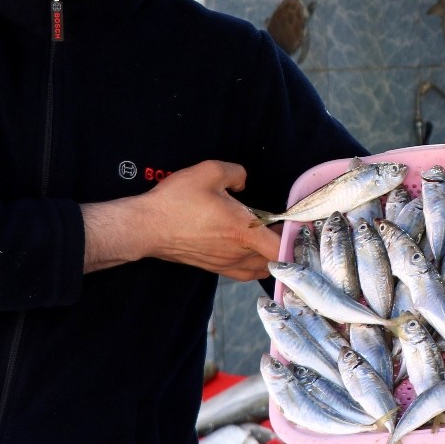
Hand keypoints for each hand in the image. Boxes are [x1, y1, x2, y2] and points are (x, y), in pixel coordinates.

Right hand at [82, 160, 280, 278]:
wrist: (145, 227)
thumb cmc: (176, 201)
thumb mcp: (208, 172)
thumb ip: (236, 173)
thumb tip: (243, 181)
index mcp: (243, 232)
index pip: (282, 248)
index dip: (295, 239)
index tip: (299, 226)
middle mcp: (237, 253)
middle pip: (275, 260)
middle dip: (284, 245)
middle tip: (282, 226)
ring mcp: (224, 264)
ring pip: (260, 268)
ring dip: (269, 256)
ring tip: (267, 237)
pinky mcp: (213, 268)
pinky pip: (243, 271)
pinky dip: (253, 263)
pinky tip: (248, 248)